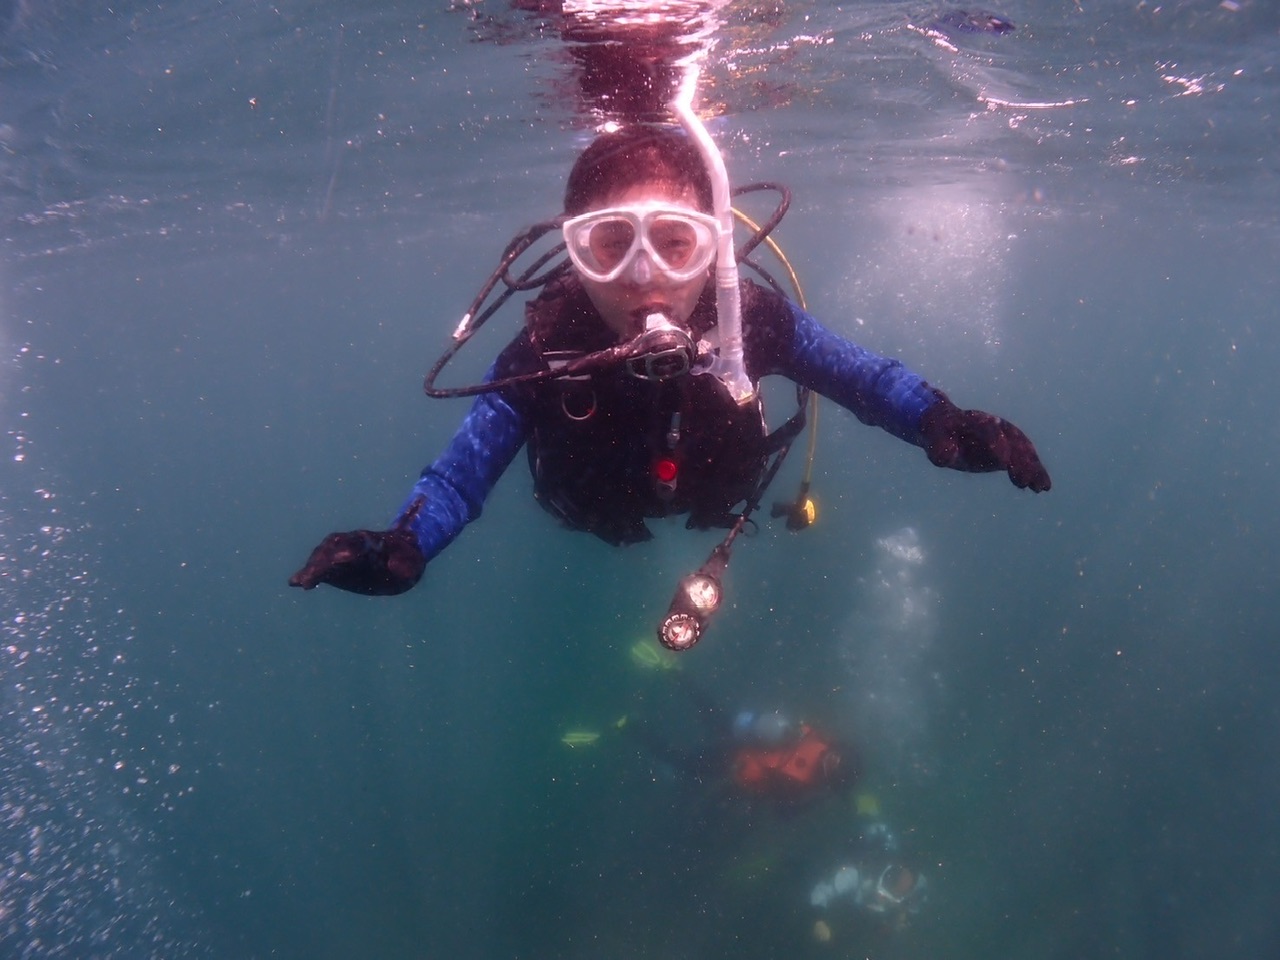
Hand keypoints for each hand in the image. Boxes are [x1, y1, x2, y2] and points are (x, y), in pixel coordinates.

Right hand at [289, 528, 425, 595]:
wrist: (402, 554)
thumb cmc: (408, 560)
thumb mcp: (412, 563)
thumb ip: (405, 565)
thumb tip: (396, 567)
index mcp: (374, 540)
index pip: (356, 544)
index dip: (345, 552)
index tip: (337, 561)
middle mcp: (354, 542)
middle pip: (334, 547)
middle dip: (322, 560)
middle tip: (310, 578)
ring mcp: (343, 550)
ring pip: (324, 553)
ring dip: (313, 566)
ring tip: (302, 581)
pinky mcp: (336, 563)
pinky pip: (321, 565)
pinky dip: (309, 572)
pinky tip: (296, 582)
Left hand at [919, 391, 1051, 491]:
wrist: (944, 427)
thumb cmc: (937, 435)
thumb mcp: (932, 440)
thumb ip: (940, 447)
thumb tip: (949, 455)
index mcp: (974, 420)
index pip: (989, 428)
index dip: (997, 443)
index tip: (1003, 463)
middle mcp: (994, 425)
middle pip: (1013, 440)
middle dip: (1021, 460)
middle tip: (1024, 480)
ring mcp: (1004, 436)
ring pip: (1024, 450)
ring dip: (1034, 468)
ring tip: (1041, 487)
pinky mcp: (1008, 449)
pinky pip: (1025, 459)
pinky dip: (1034, 471)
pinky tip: (1042, 487)